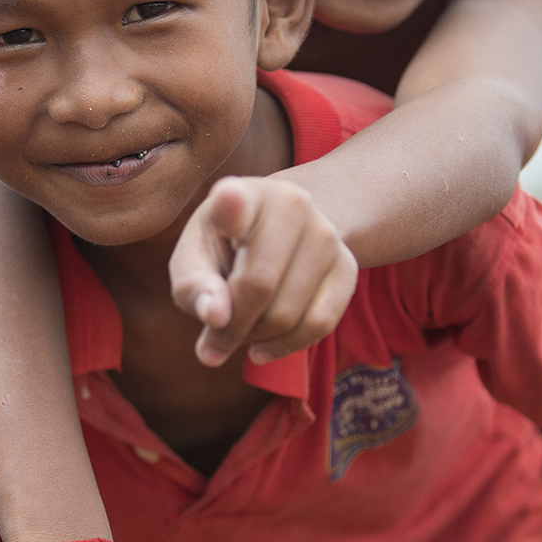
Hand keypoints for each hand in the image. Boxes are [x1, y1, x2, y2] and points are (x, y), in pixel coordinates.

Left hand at [169, 175, 357, 367]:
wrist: (276, 234)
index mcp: (241, 194)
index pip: (236, 199)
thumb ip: (193, 286)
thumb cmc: (222, 250)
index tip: (227, 196)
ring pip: (288, 313)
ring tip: (241, 329)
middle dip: (231, 326)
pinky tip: (262, 348)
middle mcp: (291, 203)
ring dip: (256, 337)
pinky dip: (286, 346)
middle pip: (258, 284)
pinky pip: (320, 324)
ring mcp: (325, 233)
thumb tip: (216, 317)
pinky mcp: (347, 265)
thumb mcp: (193, 260)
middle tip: (214, 338)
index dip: (231, 203)